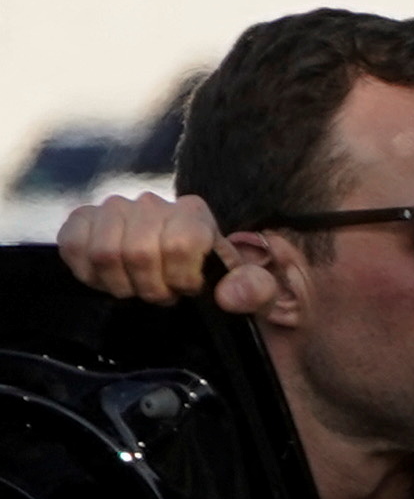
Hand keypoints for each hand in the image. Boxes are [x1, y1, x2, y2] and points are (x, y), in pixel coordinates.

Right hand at [62, 194, 270, 314]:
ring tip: (138, 288)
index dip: (182, 278)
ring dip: (122, 284)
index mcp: (194, 213)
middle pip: (139, 252)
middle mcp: (151, 203)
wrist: (182, 285)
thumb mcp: (255, 292)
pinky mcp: (81, 221)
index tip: (189, 290)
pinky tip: (110, 280)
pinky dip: (89, 274)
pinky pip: (72, 245)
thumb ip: (255, 289)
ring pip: (105, 252)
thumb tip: (229, 296)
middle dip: (152, 288)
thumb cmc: (220, 287)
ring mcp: (113, 209)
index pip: (179, 242)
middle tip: (162, 294)